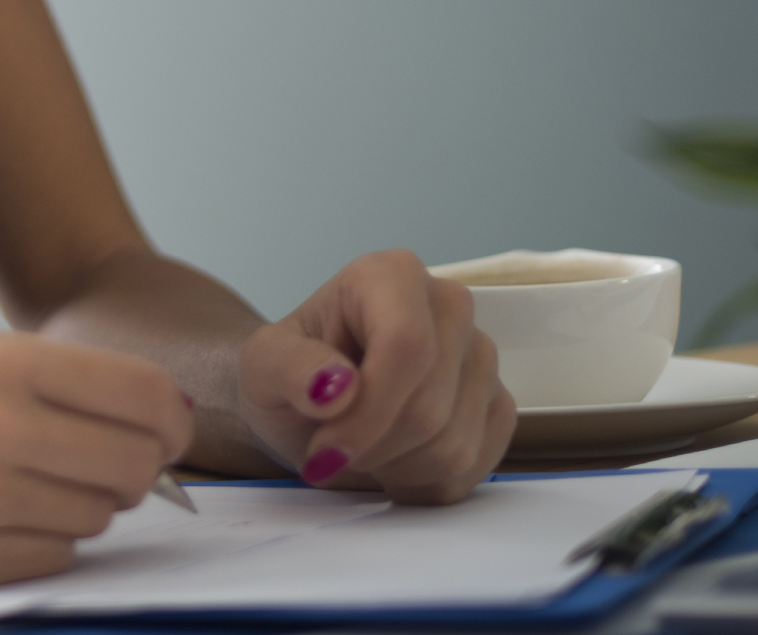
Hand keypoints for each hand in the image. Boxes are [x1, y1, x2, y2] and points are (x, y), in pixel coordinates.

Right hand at [0, 333, 192, 589]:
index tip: (162, 430)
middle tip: (89, 465)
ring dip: (75, 509)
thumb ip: (53, 386)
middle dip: (131, 471)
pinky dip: (37, 546)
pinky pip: (56, 559)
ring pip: (99, 516)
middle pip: (137, 462)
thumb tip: (155, 416)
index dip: (167, 419)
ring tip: (9, 488)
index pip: (143, 394)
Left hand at [235, 250, 512, 504]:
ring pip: (455, 444)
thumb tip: (335, 386)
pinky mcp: (497, 402)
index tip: (326, 450)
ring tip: (361, 450)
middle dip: (374, 447)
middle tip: (332, 450)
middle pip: (430, 406)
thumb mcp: (260, 367)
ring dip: (396, 469)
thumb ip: (288, 367)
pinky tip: (393, 461)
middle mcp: (449, 305)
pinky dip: (426, 482)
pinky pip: (475, 466)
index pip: (407, 347)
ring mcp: (481, 355)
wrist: (311, 402)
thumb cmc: (289, 375)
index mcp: (391, 276)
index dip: (369, 412)